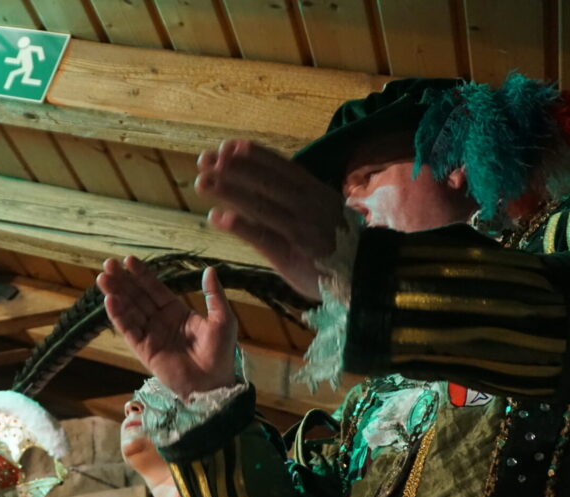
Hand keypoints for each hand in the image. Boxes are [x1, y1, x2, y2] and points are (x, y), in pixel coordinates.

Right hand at [96, 258, 236, 398]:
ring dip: (116, 295)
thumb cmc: (221, 354)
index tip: (128, 260)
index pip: (155, 289)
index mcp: (177, 312)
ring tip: (103, 279)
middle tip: (108, 264)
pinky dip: (118, 316)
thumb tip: (209, 270)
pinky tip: (110, 301)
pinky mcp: (144, 350)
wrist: (213, 384)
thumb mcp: (223, 320)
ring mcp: (150, 335)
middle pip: (137, 296)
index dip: (142, 275)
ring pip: (129, 311)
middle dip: (123, 281)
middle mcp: (160, 321)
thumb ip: (214, 296)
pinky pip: (129, 330)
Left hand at [196, 139, 343, 300]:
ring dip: (229, 191)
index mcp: (314, 190)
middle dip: (233, 168)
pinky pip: (262, 237)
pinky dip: (239, 226)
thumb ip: (296, 195)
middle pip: (265, 180)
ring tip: (203, 182)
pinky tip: (217, 217)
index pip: (279, 166)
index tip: (227, 146)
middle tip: (204, 160)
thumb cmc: (337, 242)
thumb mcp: (322, 209)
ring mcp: (300, 229)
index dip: (251, 155)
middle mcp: (307, 205)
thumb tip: (262, 179)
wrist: (367, 276)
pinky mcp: (292, 256)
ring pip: (260, 204)